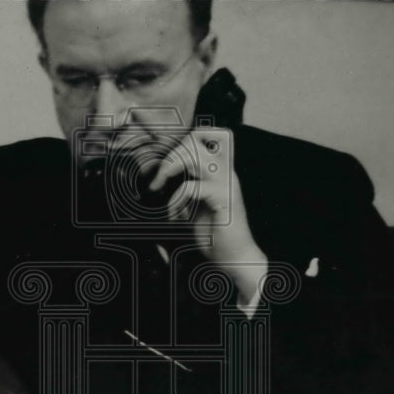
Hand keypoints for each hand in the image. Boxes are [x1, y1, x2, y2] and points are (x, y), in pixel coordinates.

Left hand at [146, 127, 267, 303]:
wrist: (234, 258)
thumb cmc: (214, 234)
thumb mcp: (195, 205)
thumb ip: (187, 187)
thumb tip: (163, 174)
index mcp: (220, 171)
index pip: (207, 135)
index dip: (184, 140)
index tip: (166, 163)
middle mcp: (225, 172)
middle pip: (197, 138)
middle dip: (171, 153)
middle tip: (159, 178)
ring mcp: (226, 184)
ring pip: (194, 155)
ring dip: (169, 169)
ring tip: (159, 188)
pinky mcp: (224, 200)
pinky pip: (191, 187)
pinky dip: (175, 201)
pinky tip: (174, 217)